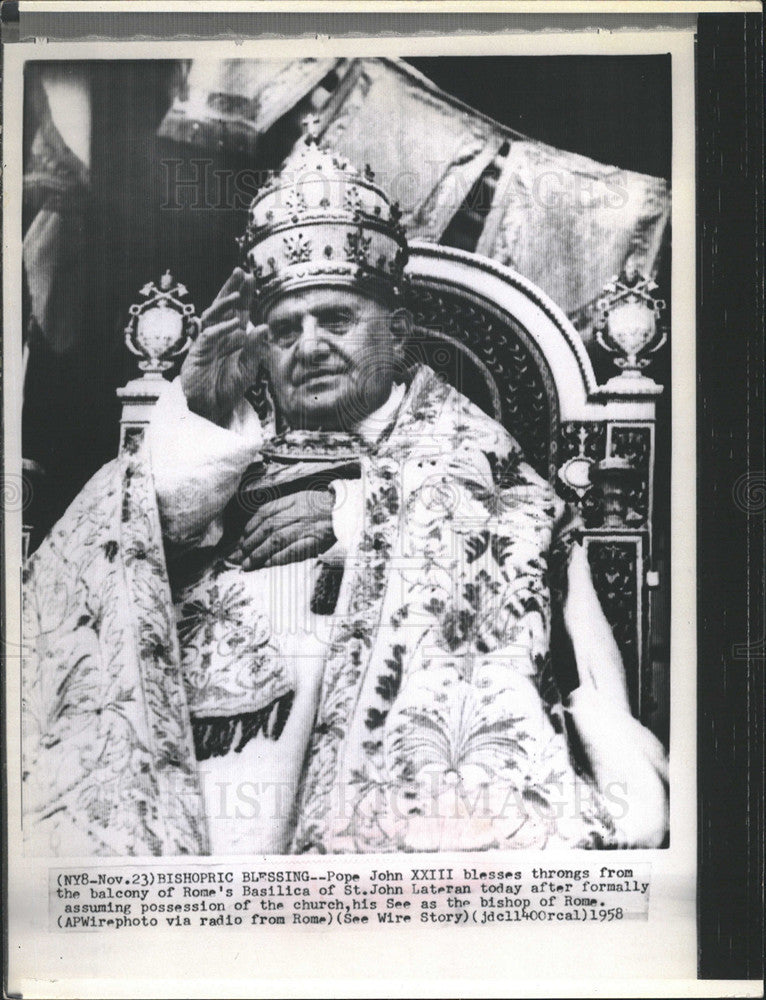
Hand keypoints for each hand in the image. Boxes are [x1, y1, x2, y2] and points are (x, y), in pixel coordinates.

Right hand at [179, 268, 266, 425]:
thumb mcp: (248, 369)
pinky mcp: (197, 354)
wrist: (211, 409)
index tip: (251, 277)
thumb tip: (265, 326)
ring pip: (212, 317)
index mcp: (232, 337)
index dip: (244, 294)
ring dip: (223, 305)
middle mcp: (218, 336)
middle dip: (231, 289)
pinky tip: (232, 325)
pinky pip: (208, 337)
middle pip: (223, 307)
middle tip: (240, 272)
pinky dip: (220, 330)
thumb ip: (255, 349)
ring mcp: (206, 343)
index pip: (238, 311)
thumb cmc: (227, 388)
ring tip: (236, 295)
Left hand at [231, 489, 335, 569]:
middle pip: (267, 528)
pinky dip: (278, 558)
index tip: (241, 540)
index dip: (249, 528)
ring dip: (259, 553)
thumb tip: (256, 525)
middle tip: (238, 556)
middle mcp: (296, 514)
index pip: (264, 514)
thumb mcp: (299, 498)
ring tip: (247, 564)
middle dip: (250, 544)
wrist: (346, 510)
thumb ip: (279, 508)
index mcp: (291, 501)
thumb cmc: (320, 506)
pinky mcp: (314, 541)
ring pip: (276, 540)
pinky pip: (293, 551)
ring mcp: (305, 528)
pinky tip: (267, 564)